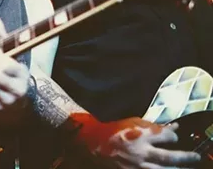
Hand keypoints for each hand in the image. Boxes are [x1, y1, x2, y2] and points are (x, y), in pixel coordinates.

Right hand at [76, 116, 200, 167]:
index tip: (175, 137)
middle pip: (171, 157)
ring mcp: (137, 164)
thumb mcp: (133, 122)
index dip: (174, 136)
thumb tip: (173, 127)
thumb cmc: (113, 129)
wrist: (92, 141)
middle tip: (195, 157)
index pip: (168, 136)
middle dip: (186, 157)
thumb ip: (153, 126)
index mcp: (141, 134)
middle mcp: (141, 151)